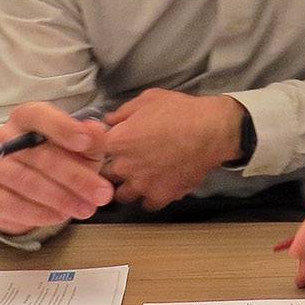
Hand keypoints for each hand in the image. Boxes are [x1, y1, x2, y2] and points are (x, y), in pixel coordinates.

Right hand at [0, 102, 112, 235]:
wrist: (25, 190)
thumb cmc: (57, 158)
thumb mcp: (80, 147)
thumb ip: (91, 139)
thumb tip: (96, 131)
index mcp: (27, 117)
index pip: (40, 116)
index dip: (63, 128)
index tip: (86, 142)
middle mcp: (4, 138)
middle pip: (41, 156)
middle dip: (76, 177)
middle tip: (101, 193)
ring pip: (28, 181)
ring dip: (61, 198)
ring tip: (86, 208)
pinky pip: (14, 205)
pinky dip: (40, 212)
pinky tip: (60, 217)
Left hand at [101, 90, 242, 210]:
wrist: (211, 131)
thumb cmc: (179, 111)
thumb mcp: (148, 99)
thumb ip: (123, 111)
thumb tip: (109, 120)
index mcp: (117, 141)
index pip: (93, 152)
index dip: (98, 149)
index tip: (106, 146)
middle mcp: (124, 167)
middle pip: (104, 176)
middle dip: (110, 169)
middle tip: (123, 161)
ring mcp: (142, 185)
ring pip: (121, 195)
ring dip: (126, 187)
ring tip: (137, 178)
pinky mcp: (161, 196)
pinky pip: (147, 204)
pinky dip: (149, 197)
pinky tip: (156, 187)